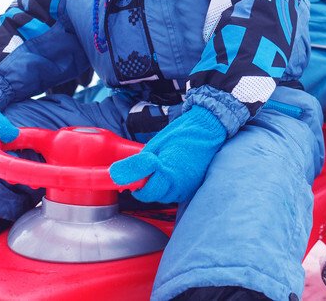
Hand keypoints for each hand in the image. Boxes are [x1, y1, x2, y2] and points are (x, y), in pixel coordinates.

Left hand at [109, 105, 225, 203]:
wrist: (208, 129)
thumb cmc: (182, 133)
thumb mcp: (154, 144)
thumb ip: (138, 163)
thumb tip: (117, 174)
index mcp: (166, 170)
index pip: (143, 190)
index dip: (133, 183)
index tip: (125, 175)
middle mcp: (177, 183)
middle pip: (152, 195)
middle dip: (144, 186)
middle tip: (142, 171)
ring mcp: (187, 187)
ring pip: (163, 196)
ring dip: (157, 187)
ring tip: (158, 170)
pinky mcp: (193, 187)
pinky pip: (175, 193)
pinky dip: (168, 187)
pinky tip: (169, 174)